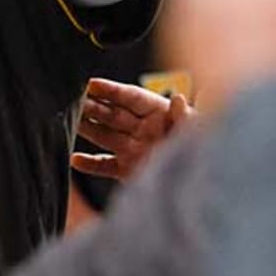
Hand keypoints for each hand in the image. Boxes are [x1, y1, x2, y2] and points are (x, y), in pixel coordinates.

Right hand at [73, 76, 197, 179]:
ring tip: (68, 121)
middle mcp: (144, 130)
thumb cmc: (207, 153)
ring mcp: (135, 150)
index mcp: (161, 115)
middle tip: (72, 100)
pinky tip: (75, 160)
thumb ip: (186, 117)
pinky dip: (90, 164)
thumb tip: (178, 99)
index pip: (131, 98)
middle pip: (113, 114)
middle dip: (92, 106)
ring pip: (105, 135)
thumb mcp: (200, 131)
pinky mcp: (130, 171)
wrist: (206, 191)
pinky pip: (105, 165)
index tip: (91, 84)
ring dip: (87, 128)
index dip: (111, 90)